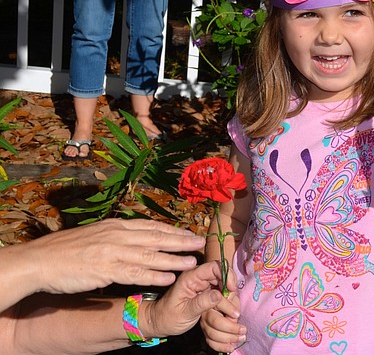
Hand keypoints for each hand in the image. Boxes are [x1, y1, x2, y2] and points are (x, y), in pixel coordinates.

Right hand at [26, 219, 204, 294]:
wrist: (40, 260)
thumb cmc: (65, 250)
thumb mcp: (95, 235)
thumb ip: (116, 236)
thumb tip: (134, 239)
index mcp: (116, 226)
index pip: (151, 226)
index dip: (173, 230)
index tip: (189, 233)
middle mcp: (117, 235)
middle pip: (156, 237)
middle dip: (181, 241)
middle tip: (201, 243)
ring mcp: (112, 252)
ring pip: (150, 255)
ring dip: (174, 259)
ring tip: (192, 262)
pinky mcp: (105, 269)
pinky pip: (135, 273)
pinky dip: (154, 275)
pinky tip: (169, 279)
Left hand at [144, 262, 224, 337]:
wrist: (159, 322)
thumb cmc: (168, 317)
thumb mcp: (184, 312)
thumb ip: (201, 303)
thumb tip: (219, 295)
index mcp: (191, 277)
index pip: (214, 267)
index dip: (226, 275)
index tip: (231, 290)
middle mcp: (198, 277)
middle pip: (222, 274)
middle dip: (230, 287)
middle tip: (232, 302)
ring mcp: (203, 283)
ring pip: (223, 283)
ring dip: (229, 294)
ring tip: (229, 309)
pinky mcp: (206, 291)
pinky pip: (221, 290)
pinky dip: (226, 299)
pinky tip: (226, 308)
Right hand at [200, 292, 245, 353]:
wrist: (223, 307)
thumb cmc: (229, 301)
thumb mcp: (233, 298)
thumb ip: (233, 303)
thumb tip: (235, 315)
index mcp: (213, 301)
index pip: (219, 303)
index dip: (229, 309)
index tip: (238, 314)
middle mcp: (206, 313)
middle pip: (215, 322)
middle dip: (231, 328)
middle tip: (243, 330)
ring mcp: (204, 325)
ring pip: (213, 334)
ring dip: (229, 338)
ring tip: (241, 338)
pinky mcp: (205, 334)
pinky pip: (211, 342)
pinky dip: (221, 347)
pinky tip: (230, 347)